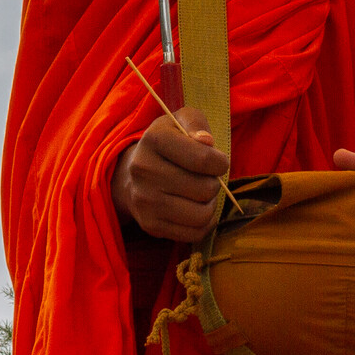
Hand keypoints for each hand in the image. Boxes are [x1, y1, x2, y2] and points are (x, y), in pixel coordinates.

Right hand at [112, 107, 230, 241]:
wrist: (133, 174)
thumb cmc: (169, 143)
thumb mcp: (181, 120)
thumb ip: (197, 123)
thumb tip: (207, 142)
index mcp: (154, 140)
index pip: (203, 159)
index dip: (220, 162)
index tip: (217, 161)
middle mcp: (144, 171)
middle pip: (205, 189)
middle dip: (214, 183)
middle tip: (205, 178)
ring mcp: (145, 201)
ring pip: (201, 215)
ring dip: (210, 204)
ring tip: (202, 194)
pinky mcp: (150, 225)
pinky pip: (194, 234)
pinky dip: (204, 223)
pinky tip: (196, 209)